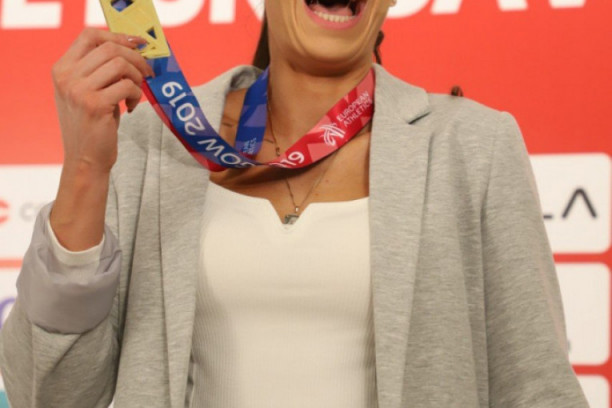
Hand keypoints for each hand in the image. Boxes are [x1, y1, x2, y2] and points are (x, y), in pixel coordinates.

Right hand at [52, 28, 153, 174]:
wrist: (85, 160)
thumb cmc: (91, 125)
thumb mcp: (86, 92)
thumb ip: (99, 70)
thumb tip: (133, 48)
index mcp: (62, 69)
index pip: (89, 36)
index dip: (117, 36)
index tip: (137, 45)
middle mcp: (67, 77)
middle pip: (110, 48)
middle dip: (135, 58)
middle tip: (147, 73)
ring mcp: (79, 90)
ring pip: (120, 64)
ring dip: (136, 77)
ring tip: (136, 92)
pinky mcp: (95, 104)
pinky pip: (127, 86)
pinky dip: (136, 95)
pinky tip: (131, 108)